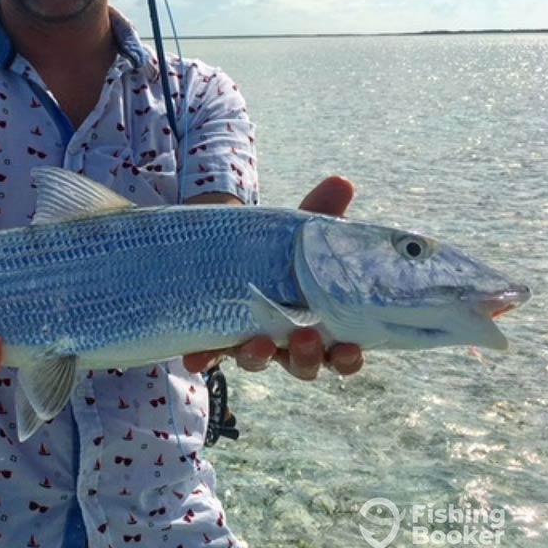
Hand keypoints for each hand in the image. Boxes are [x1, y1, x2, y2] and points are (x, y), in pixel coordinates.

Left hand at [182, 176, 364, 379]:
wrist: (231, 244)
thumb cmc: (280, 248)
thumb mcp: (300, 230)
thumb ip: (322, 211)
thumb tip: (341, 182)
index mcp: (318, 323)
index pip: (340, 353)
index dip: (346, 359)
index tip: (350, 349)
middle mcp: (286, 340)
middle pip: (302, 365)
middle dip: (306, 358)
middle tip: (305, 338)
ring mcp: (250, 341)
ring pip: (258, 361)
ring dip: (260, 357)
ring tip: (260, 343)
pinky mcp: (216, 336)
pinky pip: (210, 354)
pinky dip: (204, 358)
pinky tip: (197, 360)